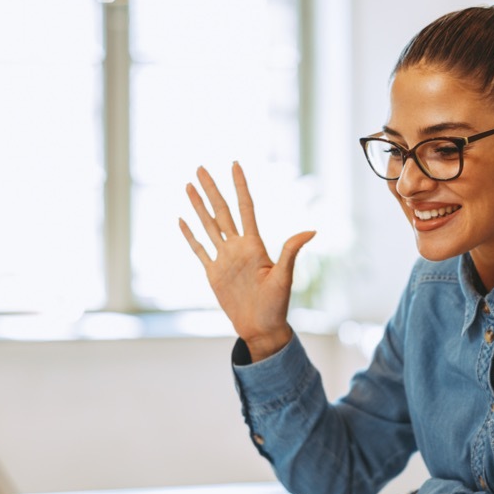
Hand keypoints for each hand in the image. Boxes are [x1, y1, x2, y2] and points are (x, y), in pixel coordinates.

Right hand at [178, 163, 315, 360]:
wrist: (262, 327)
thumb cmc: (277, 305)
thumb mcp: (284, 277)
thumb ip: (291, 251)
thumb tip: (311, 230)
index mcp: (254, 245)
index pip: (245, 208)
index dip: (240, 186)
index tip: (234, 165)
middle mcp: (237, 247)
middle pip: (221, 211)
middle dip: (211, 189)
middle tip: (200, 167)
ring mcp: (224, 259)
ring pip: (208, 226)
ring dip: (198, 206)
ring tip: (189, 185)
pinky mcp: (213, 273)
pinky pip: (199, 250)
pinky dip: (190, 235)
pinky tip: (182, 220)